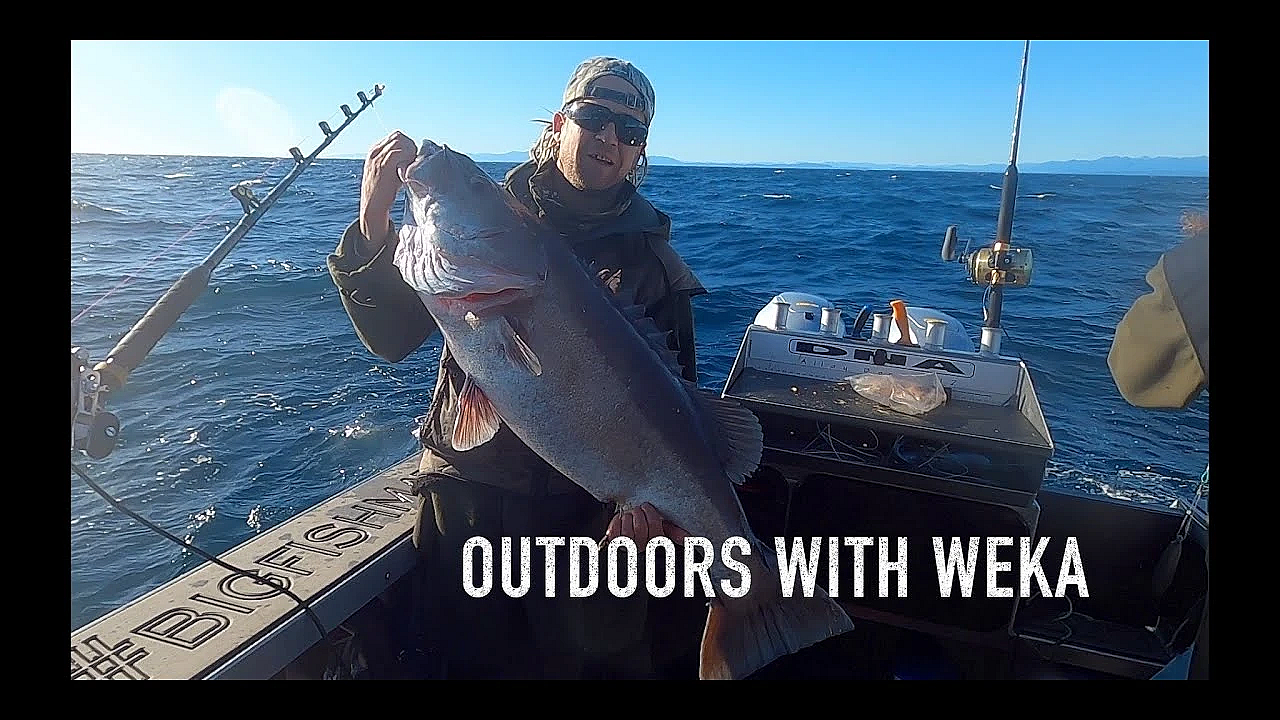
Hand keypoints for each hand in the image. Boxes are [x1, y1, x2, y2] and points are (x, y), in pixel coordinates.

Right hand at [359, 131, 417, 253]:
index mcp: (374, 151)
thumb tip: (413, 156)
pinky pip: (398, 153)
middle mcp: (374, 152)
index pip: (395, 136)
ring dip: (410, 152)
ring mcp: (377, 159)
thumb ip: (395, 161)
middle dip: (410, 146)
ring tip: (411, 166)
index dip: (408, 144)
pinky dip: (406, 158)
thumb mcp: (386, 171)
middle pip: (398, 137)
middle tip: (415, 161)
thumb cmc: (382, 191)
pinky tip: (408, 170)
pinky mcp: (382, 167)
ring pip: (399, 143)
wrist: (372, 206)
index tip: (413, 157)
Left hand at [602, 502, 688, 546]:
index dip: (649, 511)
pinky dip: (616, 522)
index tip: (647, 507)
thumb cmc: (651, 546)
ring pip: (626, 530)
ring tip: (629, 516)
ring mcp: (626, 549)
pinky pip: (613, 532)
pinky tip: (620, 521)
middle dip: (638, 513)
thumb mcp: (666, 539)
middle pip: (639, 526)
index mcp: (657, 545)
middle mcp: (642, 549)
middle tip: (638, 510)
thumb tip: (689, 536)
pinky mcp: (614, 547)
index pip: (654, 524)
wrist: (633, 564)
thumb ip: (675, 534)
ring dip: (627, 518)